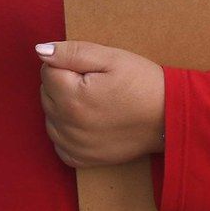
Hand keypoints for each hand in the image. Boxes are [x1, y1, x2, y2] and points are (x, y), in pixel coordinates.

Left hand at [36, 41, 165, 168]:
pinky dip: (66, 132)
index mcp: (72, 98)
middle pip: (46, 94)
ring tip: (92, 100)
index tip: (91, 69)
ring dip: (62, 107)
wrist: (169, 118)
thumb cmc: (143, 84)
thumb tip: (40, 51)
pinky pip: (59, 144)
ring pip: (50, 118)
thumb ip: (71, 53)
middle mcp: (69, 126)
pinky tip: (86, 122)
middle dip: (63, 83)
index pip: (46, 71)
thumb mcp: (111, 58)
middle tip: (94, 82)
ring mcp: (75, 146)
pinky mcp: (83, 160)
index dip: (67, 64)